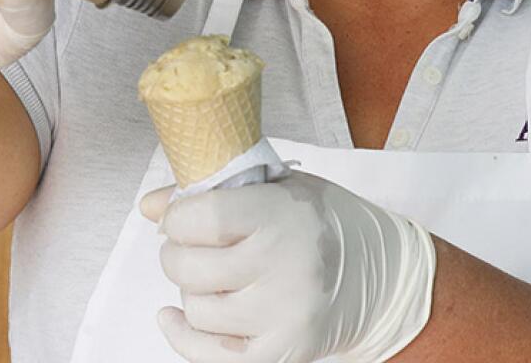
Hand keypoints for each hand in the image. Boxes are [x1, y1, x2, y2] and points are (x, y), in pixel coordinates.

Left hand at [139, 171, 436, 362]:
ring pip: (197, 309)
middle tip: (189, 246)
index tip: (180, 216)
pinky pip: (211, 356)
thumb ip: (214, 190)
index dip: (177, 217)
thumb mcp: (278, 186)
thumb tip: (150, 206)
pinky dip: (185, 338)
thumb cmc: (323, 223)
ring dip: (191, 292)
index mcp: (281, 214)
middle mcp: (284, 265)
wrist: (380, 275)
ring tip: (211, 276)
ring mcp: (284, 314)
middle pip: (189, 266)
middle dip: (177, 254)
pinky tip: (176, 318)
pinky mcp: (283, 351)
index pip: (201, 217)